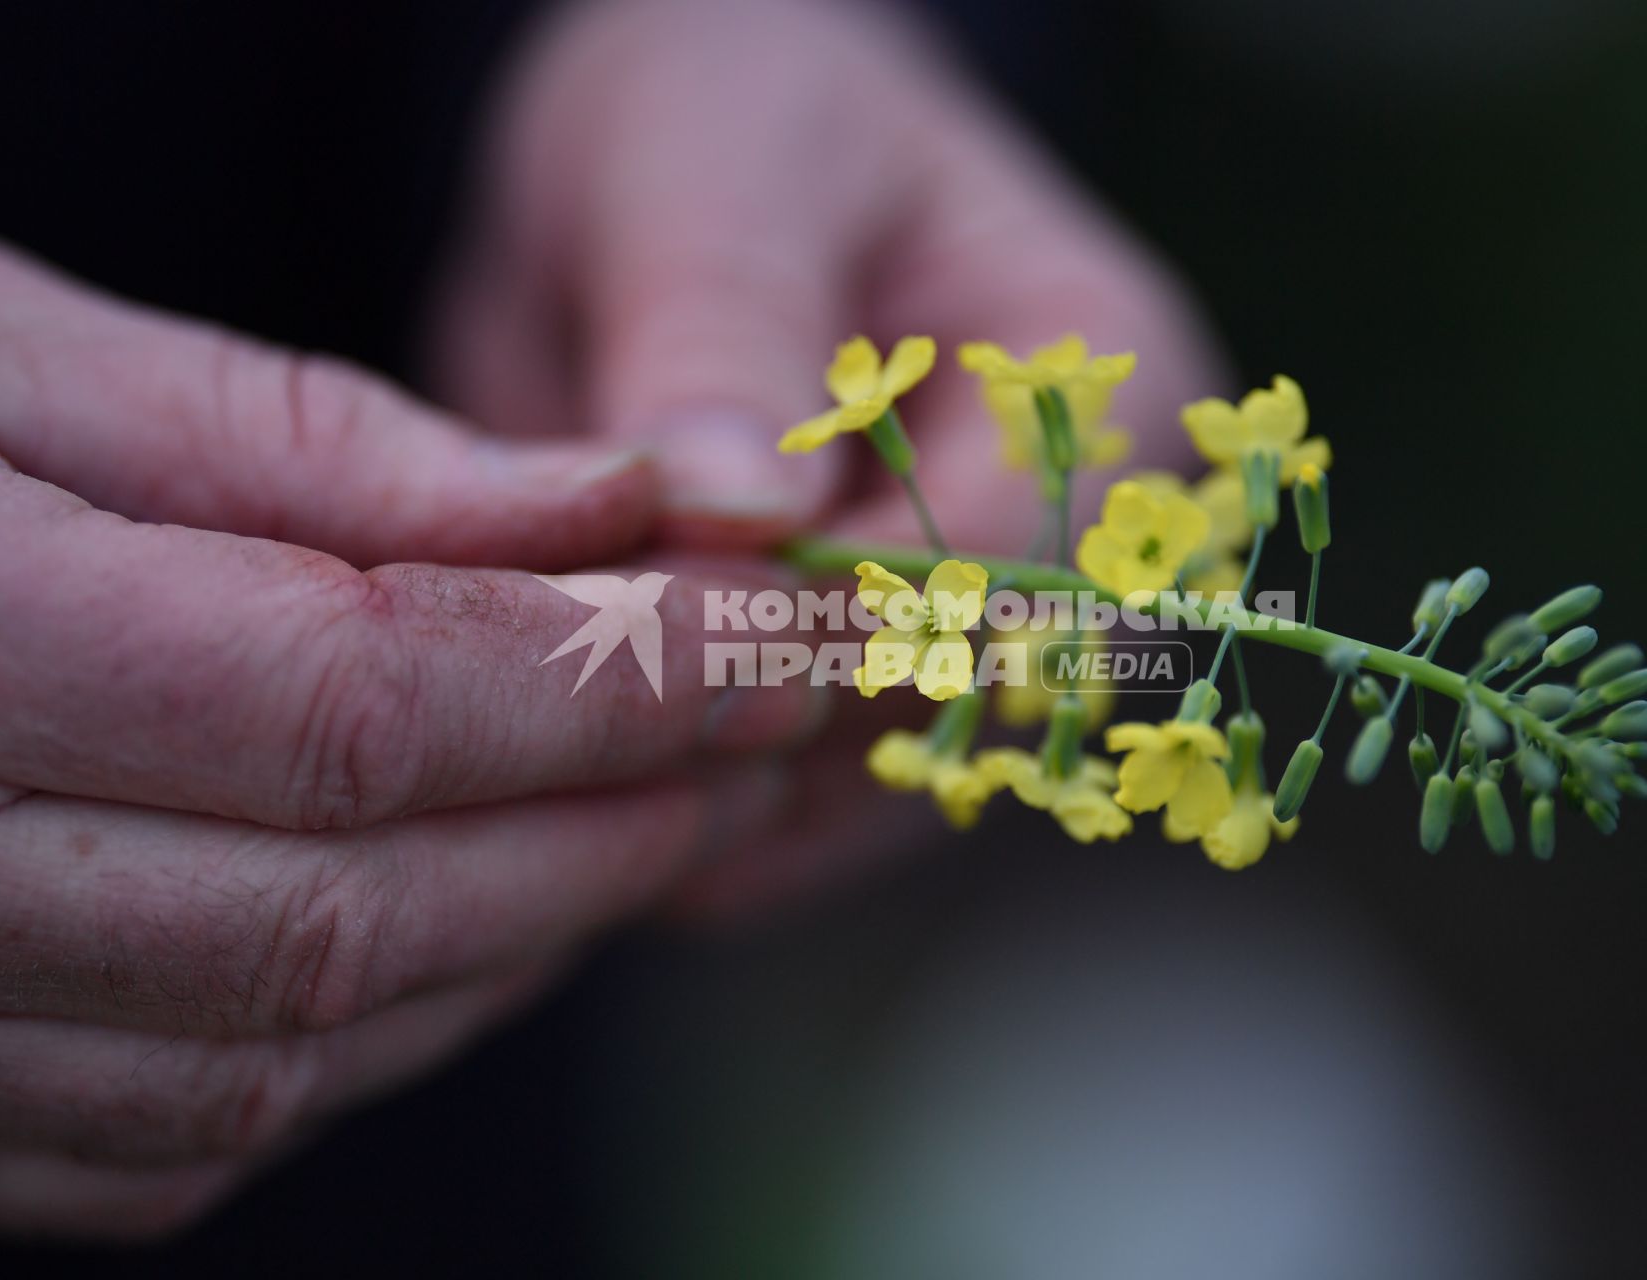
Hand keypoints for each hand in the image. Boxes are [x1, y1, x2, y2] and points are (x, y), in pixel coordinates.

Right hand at [0, 237, 821, 1235]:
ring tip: (661, 813)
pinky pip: (198, 1129)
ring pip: (295, 1045)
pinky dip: (382, 1032)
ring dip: (525, 936)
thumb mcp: (9, 354)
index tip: (777, 624)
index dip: (609, 675)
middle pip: (356, 905)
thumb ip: (318, 446)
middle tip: (760, 729)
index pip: (364, 700)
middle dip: (607, 819)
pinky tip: (485, 922)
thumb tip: (614, 507)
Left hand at [435, 0, 1224, 910]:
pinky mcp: (880, 688)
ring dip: (710, 789)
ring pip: (871, 790)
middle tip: (563, 703)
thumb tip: (743, 514)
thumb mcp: (708, 162)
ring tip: (549, 742)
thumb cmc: (720, 121)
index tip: (633, 617)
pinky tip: (578, 770)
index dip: (816, 615)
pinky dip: (695, 811)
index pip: (999, 558)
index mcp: (1097, 369)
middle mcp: (1072, 523)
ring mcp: (980, 620)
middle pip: (948, 705)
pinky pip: (808, 811)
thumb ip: (726, 320)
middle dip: (754, 724)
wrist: (675, 177)